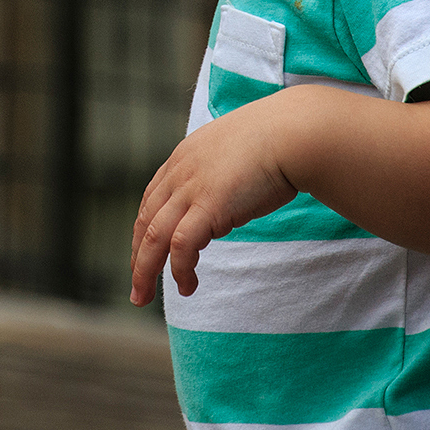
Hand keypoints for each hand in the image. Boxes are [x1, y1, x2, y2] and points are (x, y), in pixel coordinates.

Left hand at [130, 97, 297, 305]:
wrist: (291, 133)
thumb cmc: (276, 140)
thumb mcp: (233, 151)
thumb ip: (220, 172)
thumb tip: (226, 198)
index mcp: (184, 157)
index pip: (152, 198)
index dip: (143, 229)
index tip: (144, 253)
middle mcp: (180, 172)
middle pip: (145, 220)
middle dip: (137, 257)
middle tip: (137, 288)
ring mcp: (192, 188)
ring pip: (154, 237)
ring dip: (145, 271)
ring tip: (144, 296)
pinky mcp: (209, 207)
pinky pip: (182, 246)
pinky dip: (180, 270)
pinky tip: (188, 285)